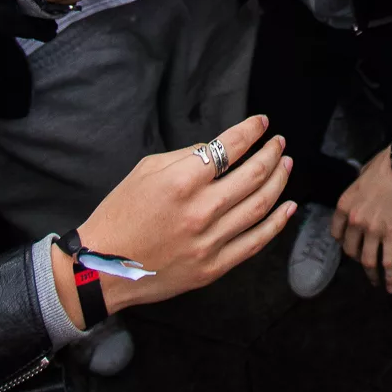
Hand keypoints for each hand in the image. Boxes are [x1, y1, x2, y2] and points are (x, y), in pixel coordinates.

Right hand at [58, 114, 296, 323]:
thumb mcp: (146, 171)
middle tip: (279, 143)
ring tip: (285, 165)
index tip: (262, 123)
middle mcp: (200, 211)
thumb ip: (187, 157)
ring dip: (279, 182)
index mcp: (181, 182)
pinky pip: (255, 242)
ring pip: (259, 206)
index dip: (251, 131)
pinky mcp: (213, 267)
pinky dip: (277, 223)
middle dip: (271, 154)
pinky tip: (288, 207)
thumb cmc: (120, 215)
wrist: (102, 268)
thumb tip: (220, 150)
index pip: (229, 148)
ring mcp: (209, 242)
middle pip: (253, 175)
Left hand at [333, 147, 391, 292]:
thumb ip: (357, 193)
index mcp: (344, 206)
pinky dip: (389, 276)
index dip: (342, 241)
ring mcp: (373, 230)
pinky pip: (388, 261)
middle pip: (350, 249)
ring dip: (370, 273)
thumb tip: (362, 197)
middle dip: (356, 257)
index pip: (336, 233)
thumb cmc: (383, 165)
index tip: (349, 243)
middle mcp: (355, 221)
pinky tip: (391, 287)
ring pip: (367, 260)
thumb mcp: (360, 177)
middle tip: (364, 259)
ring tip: (374, 281)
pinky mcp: (391, 234)